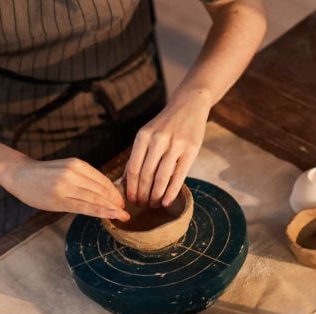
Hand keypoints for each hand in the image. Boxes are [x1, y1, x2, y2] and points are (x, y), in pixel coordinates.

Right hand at [0, 156, 127, 219]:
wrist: (18, 174)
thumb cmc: (43, 174)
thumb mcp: (66, 168)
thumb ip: (84, 177)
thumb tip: (106, 191)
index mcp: (77, 164)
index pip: (103, 180)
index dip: (115, 192)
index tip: (122, 201)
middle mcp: (73, 173)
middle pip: (101, 190)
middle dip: (116, 201)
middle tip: (125, 211)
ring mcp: (66, 186)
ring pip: (95, 198)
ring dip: (111, 208)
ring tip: (122, 216)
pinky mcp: (59, 199)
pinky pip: (84, 207)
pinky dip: (100, 212)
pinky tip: (111, 216)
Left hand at [124, 93, 211, 207]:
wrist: (189, 105)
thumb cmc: (166, 124)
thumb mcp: (147, 134)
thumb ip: (137, 155)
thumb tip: (125, 181)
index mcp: (143, 136)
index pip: (133, 168)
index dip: (130, 188)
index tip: (130, 200)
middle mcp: (157, 140)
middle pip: (145, 175)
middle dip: (142, 194)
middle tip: (142, 205)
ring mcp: (175, 145)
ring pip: (161, 178)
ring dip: (156, 196)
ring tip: (154, 204)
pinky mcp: (191, 150)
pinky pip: (179, 176)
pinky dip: (171, 192)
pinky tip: (167, 201)